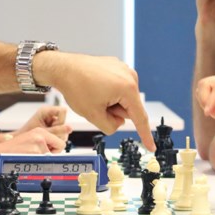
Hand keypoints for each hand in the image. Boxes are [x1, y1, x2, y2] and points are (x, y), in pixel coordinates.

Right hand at [0, 127, 67, 167]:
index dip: (55, 149)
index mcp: (39, 131)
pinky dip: (37, 166)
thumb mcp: (29, 140)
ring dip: (42, 161)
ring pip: (51, 157)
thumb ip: (43, 142)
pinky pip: (44, 163)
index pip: (59, 142)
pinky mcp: (35, 153)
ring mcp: (38, 145)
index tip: (48, 152)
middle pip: (59, 148)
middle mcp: (40, 135)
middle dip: (51, 155)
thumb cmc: (11, 150)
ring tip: (28, 159)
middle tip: (37, 157)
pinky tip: (26, 162)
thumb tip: (57, 150)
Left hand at [12, 105, 69, 140]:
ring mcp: (53, 122)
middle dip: (60, 131)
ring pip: (65, 129)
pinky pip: (62, 134)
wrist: (21, 141)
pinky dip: (57, 139)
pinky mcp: (54, 128)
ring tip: (48, 141)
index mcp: (46, 110)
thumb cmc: (28, 134)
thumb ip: (57, 130)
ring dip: (59, 137)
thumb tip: (71, 128)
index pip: (63, 111)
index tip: (54, 128)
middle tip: (50, 137)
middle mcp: (51, 114)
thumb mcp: (43, 132)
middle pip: (65, 121)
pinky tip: (50, 142)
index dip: (61, 120)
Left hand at [36, 52, 154, 150]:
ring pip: (123, 98)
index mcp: (128, 88)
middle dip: (114, 111)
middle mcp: (130, 76)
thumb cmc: (76, 88)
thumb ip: (111, 127)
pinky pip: (117, 87)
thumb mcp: (94, 116)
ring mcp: (124, 69)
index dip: (145, 135)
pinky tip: (94, 86)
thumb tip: (119, 122)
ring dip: (111, 101)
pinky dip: (108, 91)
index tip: (152, 147)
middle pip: (129, 107)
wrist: (63, 67)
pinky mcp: (116, 66)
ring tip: (94, 93)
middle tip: (96, 103)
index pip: (139, 118)